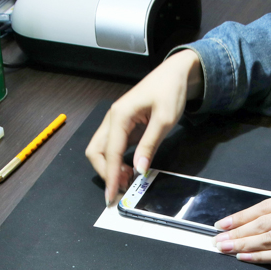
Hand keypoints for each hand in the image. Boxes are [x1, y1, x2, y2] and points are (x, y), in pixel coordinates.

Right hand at [86, 50, 203, 204]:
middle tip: (124, 187)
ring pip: (101, 150)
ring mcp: (116, 122)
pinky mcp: (123, 126)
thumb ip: (150, 145)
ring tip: (129, 179)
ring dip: (110, 168)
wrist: (175, 74)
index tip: (112, 196)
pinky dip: (117, 161)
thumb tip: (139, 171)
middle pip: (96, 152)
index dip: (111, 176)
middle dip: (106, 172)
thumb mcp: (164, 120)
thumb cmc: (170, 92)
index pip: (111, 153)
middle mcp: (112, 119)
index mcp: (120, 116)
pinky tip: (130, 169)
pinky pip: (113, 147)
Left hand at [213, 185, 270, 269]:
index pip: (266, 205)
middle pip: (264, 222)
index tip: (224, 223)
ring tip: (225, 248)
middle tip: (217, 238)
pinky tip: (245, 257)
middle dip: (236, 232)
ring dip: (242, 245)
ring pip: (268, 239)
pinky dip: (259, 257)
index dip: (242, 215)